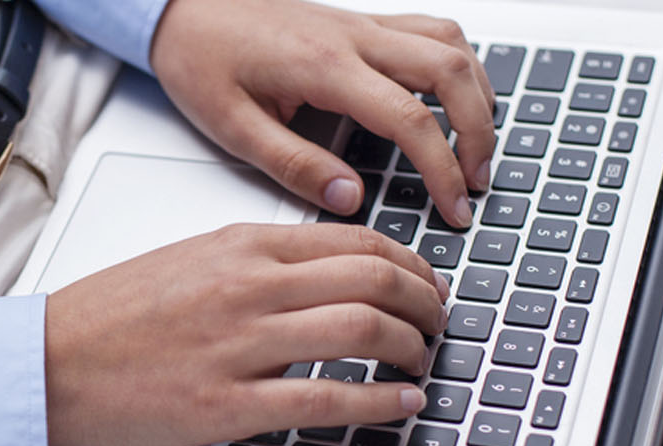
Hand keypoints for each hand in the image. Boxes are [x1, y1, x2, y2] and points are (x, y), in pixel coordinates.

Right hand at [44, 223, 448, 445]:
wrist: (46, 363)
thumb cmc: (107, 317)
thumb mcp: (188, 261)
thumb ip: (255, 262)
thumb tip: (322, 275)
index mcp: (239, 244)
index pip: (355, 237)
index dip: (409, 263)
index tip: (424, 282)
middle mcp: (248, 285)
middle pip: (374, 278)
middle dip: (425, 302)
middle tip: (437, 322)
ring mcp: (241, 344)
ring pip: (364, 330)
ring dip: (411, 348)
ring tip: (421, 362)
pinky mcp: (229, 404)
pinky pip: (328, 399)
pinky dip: (380, 402)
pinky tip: (400, 404)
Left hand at [150, 0, 495, 227]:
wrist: (183, 8)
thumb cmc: (200, 59)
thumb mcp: (231, 127)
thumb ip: (294, 164)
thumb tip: (350, 198)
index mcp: (322, 66)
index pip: (409, 118)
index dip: (443, 169)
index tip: (454, 208)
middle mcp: (352, 36)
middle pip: (451, 71)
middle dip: (479, 132)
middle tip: (477, 183)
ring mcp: (361, 23)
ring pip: (450, 44)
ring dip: (477, 94)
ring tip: (477, 147)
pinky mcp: (360, 20)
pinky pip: (430, 31)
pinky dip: (457, 64)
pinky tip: (454, 99)